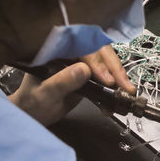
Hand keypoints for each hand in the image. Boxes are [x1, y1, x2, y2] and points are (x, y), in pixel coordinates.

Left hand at [9, 44, 134, 125]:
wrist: (35, 113)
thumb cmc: (32, 102)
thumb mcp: (44, 94)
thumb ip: (62, 81)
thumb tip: (84, 70)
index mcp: (56, 49)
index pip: (81, 46)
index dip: (97, 60)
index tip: (106, 79)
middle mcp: (71, 51)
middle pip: (98, 51)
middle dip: (114, 67)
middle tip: (125, 86)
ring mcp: (82, 62)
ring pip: (106, 61)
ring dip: (118, 75)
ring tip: (127, 91)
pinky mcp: (90, 74)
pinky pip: (106, 75)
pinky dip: (115, 86)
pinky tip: (116, 97)